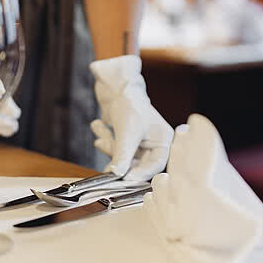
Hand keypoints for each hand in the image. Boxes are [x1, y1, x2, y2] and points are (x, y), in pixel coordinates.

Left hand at [90, 55, 173, 180]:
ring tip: (100, 133)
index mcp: (164, 140)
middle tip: (107, 167)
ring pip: (123, 158)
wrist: (115, 85)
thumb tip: (117, 175)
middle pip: (137, 164)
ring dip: (109, 147)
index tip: (124, 178)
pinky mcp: (126, 140)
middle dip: (119, 161)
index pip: (156, 165)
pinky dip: (106, 140)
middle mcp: (154, 143)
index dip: (139, 173)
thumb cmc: (129, 103)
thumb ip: (122, 155)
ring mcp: (140, 142)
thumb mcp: (126, 132)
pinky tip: (98, 126)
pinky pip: (115, 149)